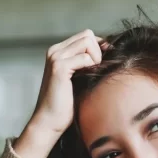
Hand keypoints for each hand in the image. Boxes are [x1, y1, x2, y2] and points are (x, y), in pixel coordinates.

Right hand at [14, 30, 104, 157]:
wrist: (49, 122)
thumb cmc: (66, 105)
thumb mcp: (78, 79)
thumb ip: (86, 63)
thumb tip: (108, 51)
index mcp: (58, 52)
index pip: (86, 36)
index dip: (99, 48)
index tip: (102, 65)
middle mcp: (55, 51)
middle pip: (88, 35)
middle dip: (98, 51)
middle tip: (97, 71)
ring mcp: (55, 57)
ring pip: (88, 41)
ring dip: (96, 58)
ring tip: (92, 75)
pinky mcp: (59, 67)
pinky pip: (85, 57)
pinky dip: (91, 67)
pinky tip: (87, 80)